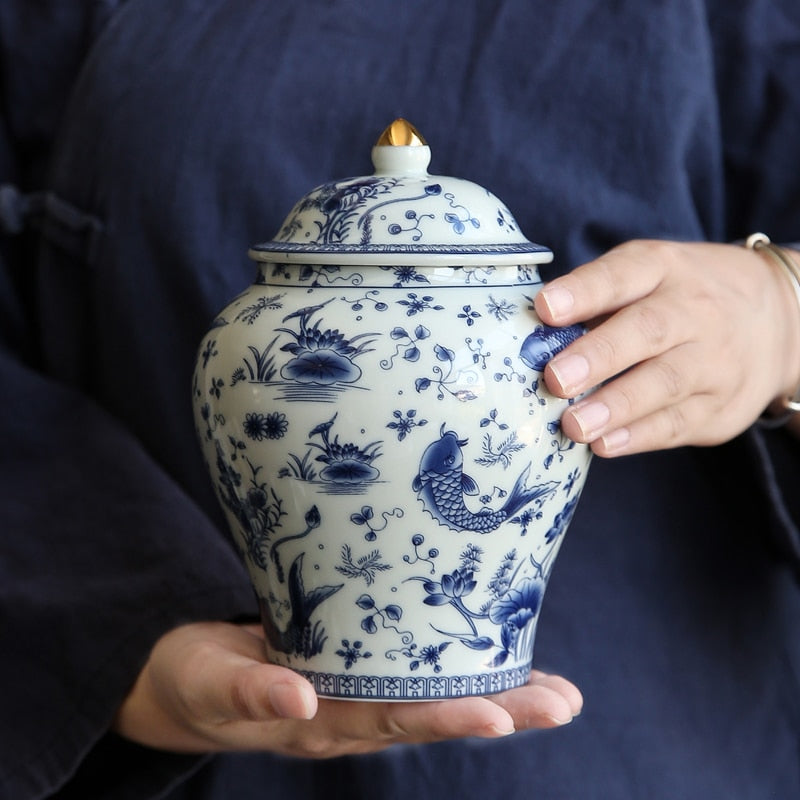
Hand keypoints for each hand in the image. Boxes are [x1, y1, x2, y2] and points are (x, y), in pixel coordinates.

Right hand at [112, 621, 582, 755]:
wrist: (191, 678)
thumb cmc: (197, 679)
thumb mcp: (210, 682)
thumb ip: (250, 693)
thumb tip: (299, 702)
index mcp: (321, 724)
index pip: (392, 721)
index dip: (446, 718)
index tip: (500, 716)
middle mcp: (353, 715)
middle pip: (433, 715)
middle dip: (500, 711)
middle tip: (563, 704)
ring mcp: (361, 697)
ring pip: (436, 699)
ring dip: (500, 696)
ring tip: (561, 695)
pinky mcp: (361, 669)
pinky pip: (418, 674)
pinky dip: (465, 670)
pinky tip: (506, 658)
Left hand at [534, 240, 799, 455]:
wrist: (778, 319)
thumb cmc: (681, 296)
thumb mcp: (647, 276)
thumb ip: (594, 301)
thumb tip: (531, 335)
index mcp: (664, 270)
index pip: (623, 275)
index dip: (583, 292)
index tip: (545, 308)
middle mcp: (695, 311)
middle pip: (648, 331)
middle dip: (599, 356)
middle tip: (556, 379)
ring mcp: (715, 361)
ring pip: (666, 383)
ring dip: (616, 407)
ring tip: (575, 425)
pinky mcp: (722, 407)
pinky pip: (678, 423)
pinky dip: (639, 436)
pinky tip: (605, 444)